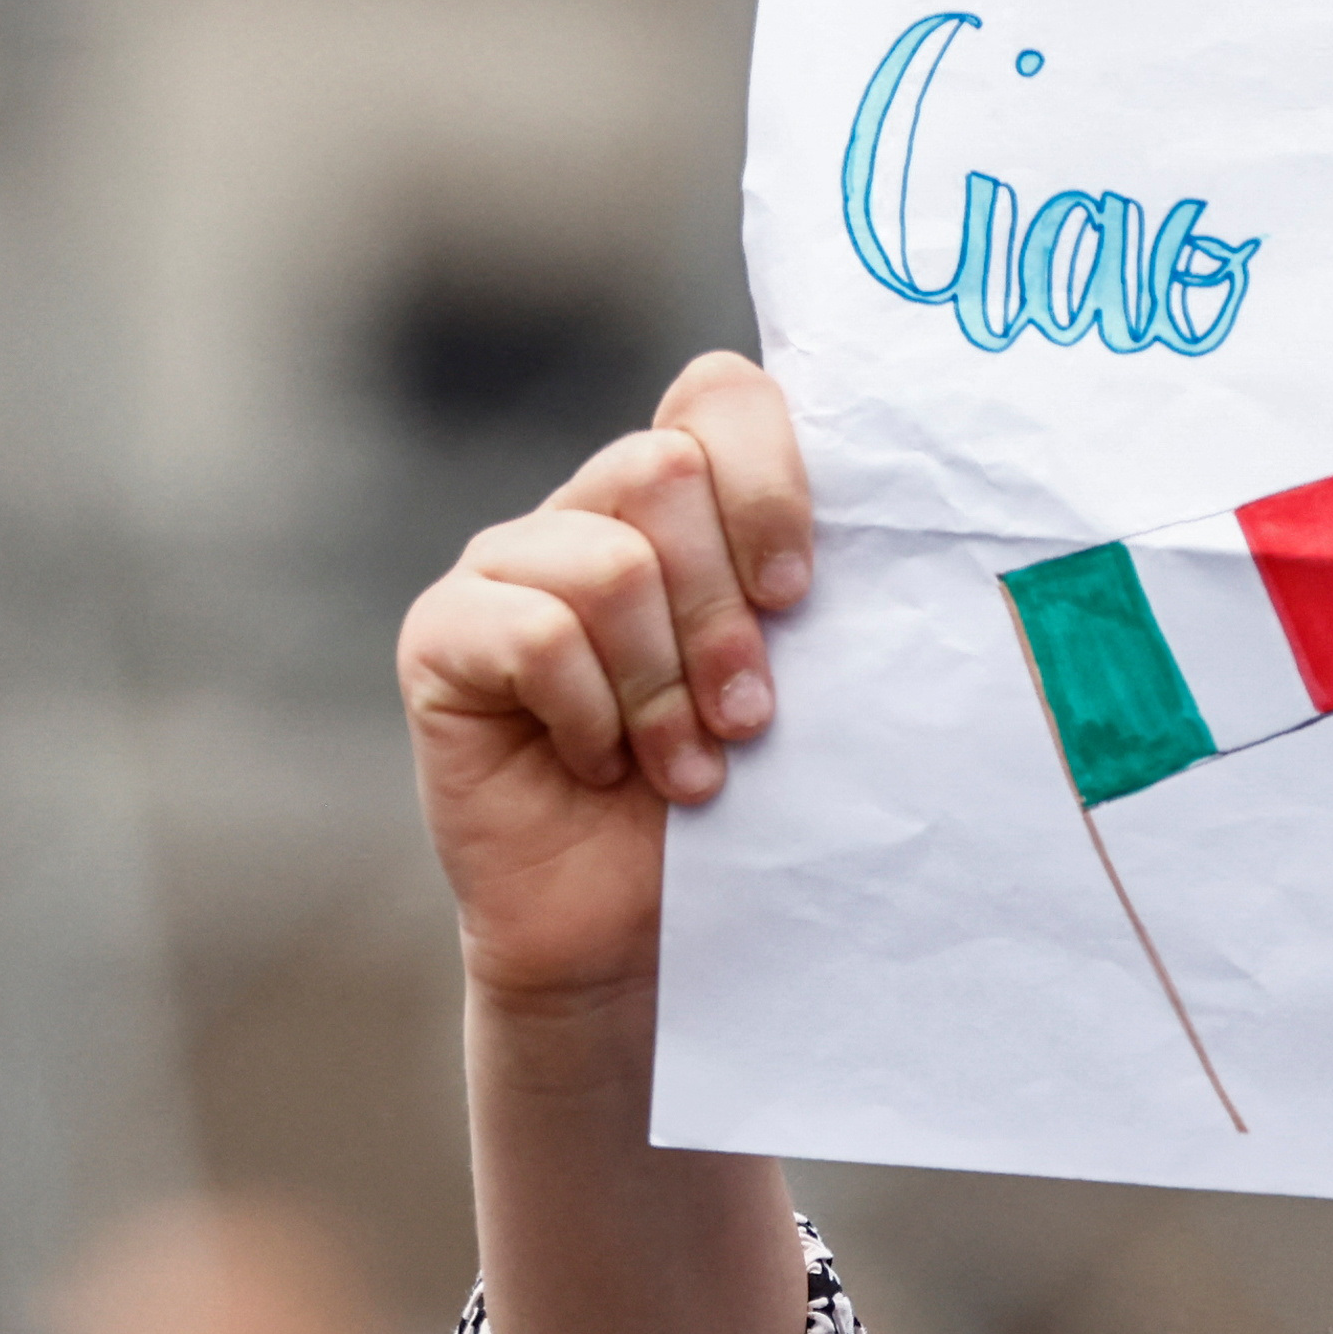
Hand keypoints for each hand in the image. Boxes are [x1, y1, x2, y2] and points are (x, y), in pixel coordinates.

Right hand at [396, 353, 814, 1011]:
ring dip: (662, 688)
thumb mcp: (795, 688)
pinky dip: (589, 715)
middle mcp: (587, 512)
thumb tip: (890, 527)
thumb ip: (803, 593)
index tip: (798, 598)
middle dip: (720, 612)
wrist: (630, 937)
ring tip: (683, 770)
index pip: (720, 396)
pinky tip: (598, 767)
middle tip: (745, 720)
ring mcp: (506, 566)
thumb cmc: (728, 812)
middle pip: (664, 470)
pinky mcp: (442, 634)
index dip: (767, 483)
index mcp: (682, 503)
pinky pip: (534, 632)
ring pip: (608, 563)